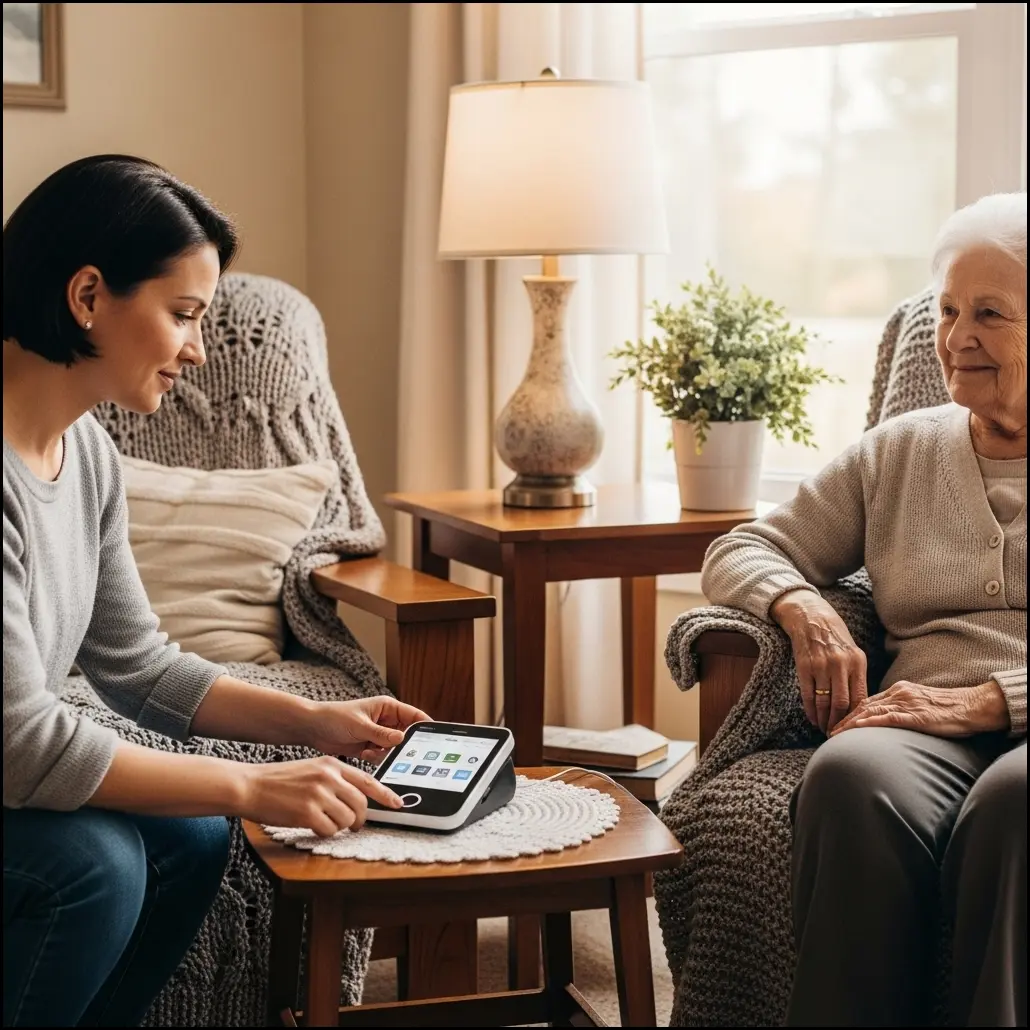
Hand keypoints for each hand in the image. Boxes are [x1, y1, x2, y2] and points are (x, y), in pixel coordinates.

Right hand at [237, 755, 403, 835]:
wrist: (251, 785)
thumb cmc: (280, 780)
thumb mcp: (312, 769)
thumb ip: (335, 779)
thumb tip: (358, 797)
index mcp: (332, 764)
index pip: (368, 780)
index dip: (385, 795)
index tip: (397, 804)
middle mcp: (329, 777)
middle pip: (361, 805)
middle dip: (359, 819)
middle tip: (353, 825)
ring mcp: (319, 794)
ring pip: (347, 820)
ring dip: (339, 827)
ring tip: (323, 821)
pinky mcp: (307, 812)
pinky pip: (329, 830)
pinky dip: (323, 832)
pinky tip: (311, 825)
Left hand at [305, 696, 430, 763]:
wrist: (312, 728)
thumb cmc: (334, 717)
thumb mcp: (360, 725)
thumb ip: (381, 734)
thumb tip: (402, 738)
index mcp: (387, 708)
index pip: (413, 716)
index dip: (424, 726)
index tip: (433, 739)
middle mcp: (386, 721)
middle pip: (406, 734)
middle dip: (405, 744)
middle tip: (401, 752)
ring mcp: (378, 735)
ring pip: (395, 748)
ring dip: (387, 753)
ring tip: (372, 750)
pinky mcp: (370, 747)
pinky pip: (382, 756)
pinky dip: (376, 758)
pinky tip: (364, 753)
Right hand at [771, 588, 867, 733]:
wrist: (811, 617)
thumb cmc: (835, 637)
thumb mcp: (853, 653)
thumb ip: (857, 676)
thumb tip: (860, 706)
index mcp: (857, 662)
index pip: (859, 698)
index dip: (856, 718)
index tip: (853, 730)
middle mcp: (840, 664)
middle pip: (842, 703)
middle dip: (839, 723)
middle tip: (837, 734)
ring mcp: (821, 665)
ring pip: (824, 701)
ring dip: (824, 719)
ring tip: (824, 729)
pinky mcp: (804, 666)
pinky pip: (807, 694)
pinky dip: (810, 710)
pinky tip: (812, 718)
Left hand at [830, 680, 1009, 737]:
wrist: (972, 706)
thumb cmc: (949, 710)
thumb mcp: (920, 705)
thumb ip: (903, 710)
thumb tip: (886, 721)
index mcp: (899, 690)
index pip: (867, 701)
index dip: (849, 712)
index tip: (835, 722)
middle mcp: (898, 693)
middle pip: (863, 705)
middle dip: (843, 718)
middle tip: (827, 730)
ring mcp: (906, 703)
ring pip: (870, 711)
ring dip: (850, 723)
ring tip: (834, 734)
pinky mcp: (915, 715)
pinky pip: (888, 718)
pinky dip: (870, 722)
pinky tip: (857, 728)